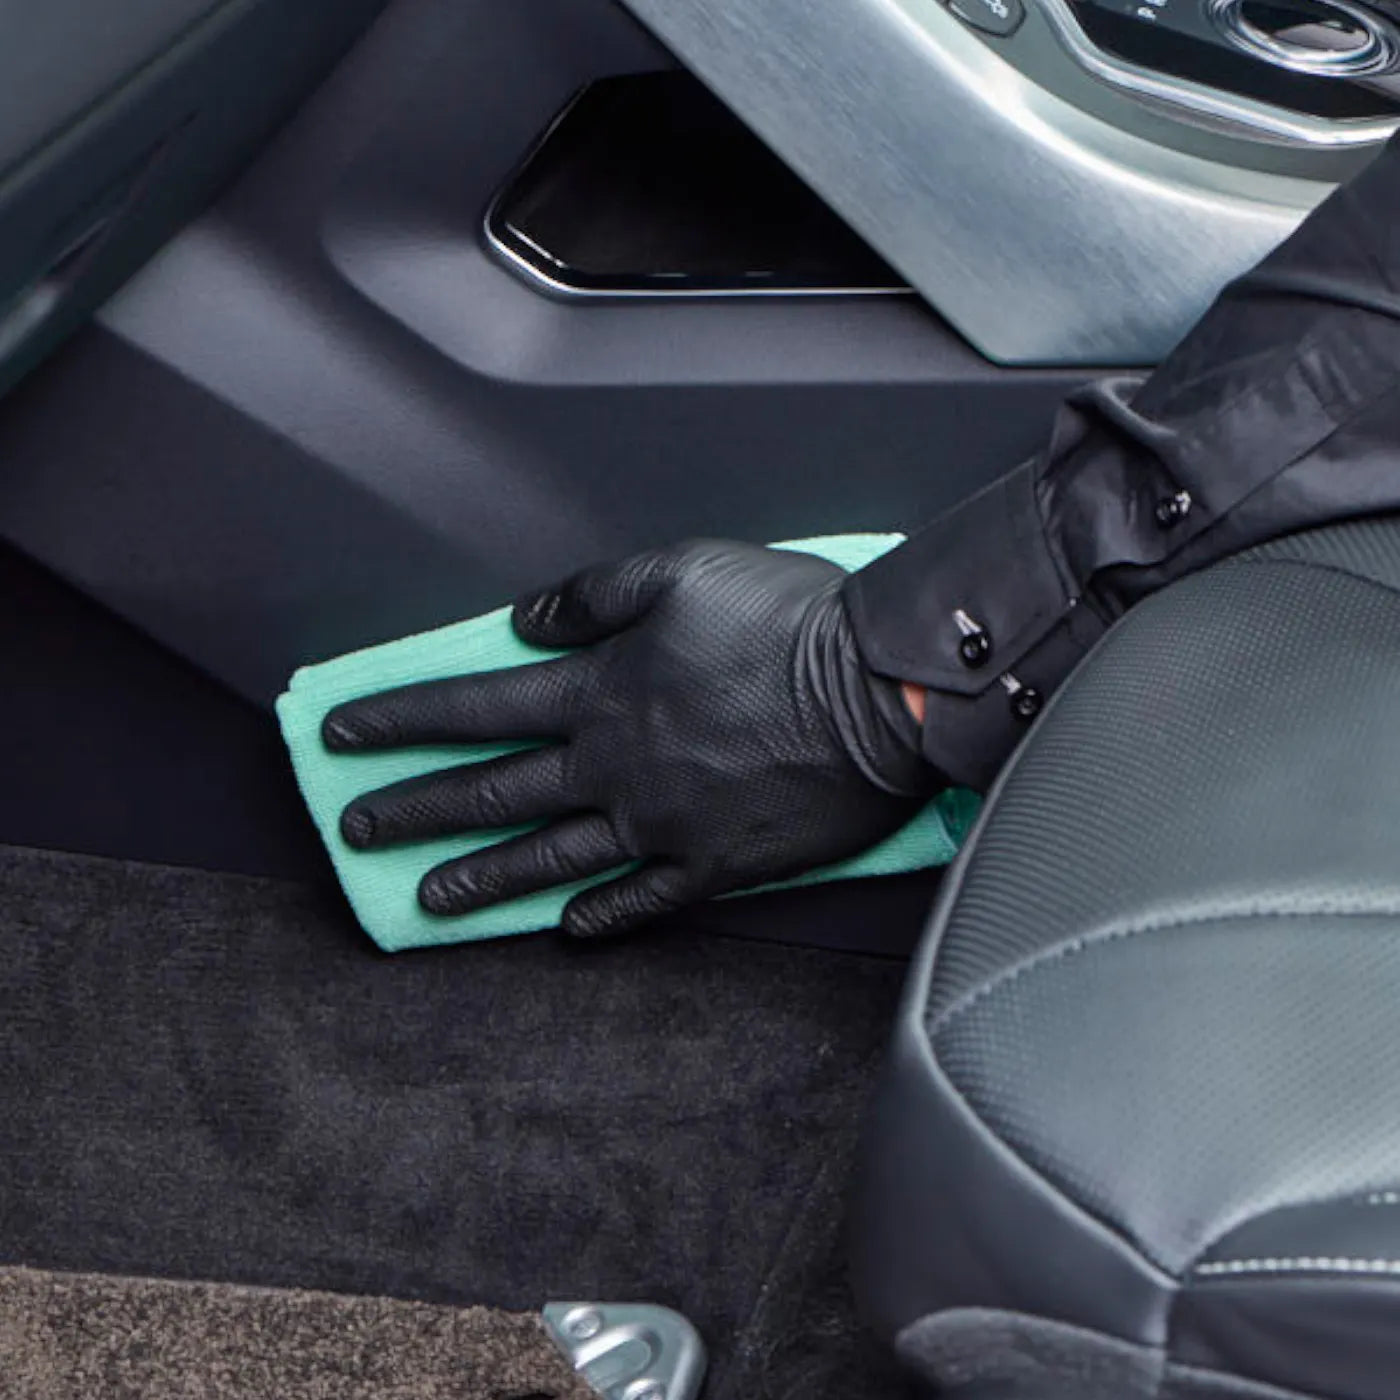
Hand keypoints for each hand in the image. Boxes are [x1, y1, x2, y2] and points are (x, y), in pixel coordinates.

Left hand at [322, 541, 936, 937]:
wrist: (881, 691)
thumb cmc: (787, 620)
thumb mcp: (682, 570)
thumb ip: (592, 597)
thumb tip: (524, 621)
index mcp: (601, 690)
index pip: (474, 705)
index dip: (400, 717)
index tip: (340, 734)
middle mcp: (614, 766)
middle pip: (491, 792)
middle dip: (413, 809)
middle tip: (355, 829)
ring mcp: (660, 825)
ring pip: (548, 858)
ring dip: (478, 879)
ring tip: (425, 900)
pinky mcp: (713, 866)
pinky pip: (641, 902)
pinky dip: (599, 916)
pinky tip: (566, 929)